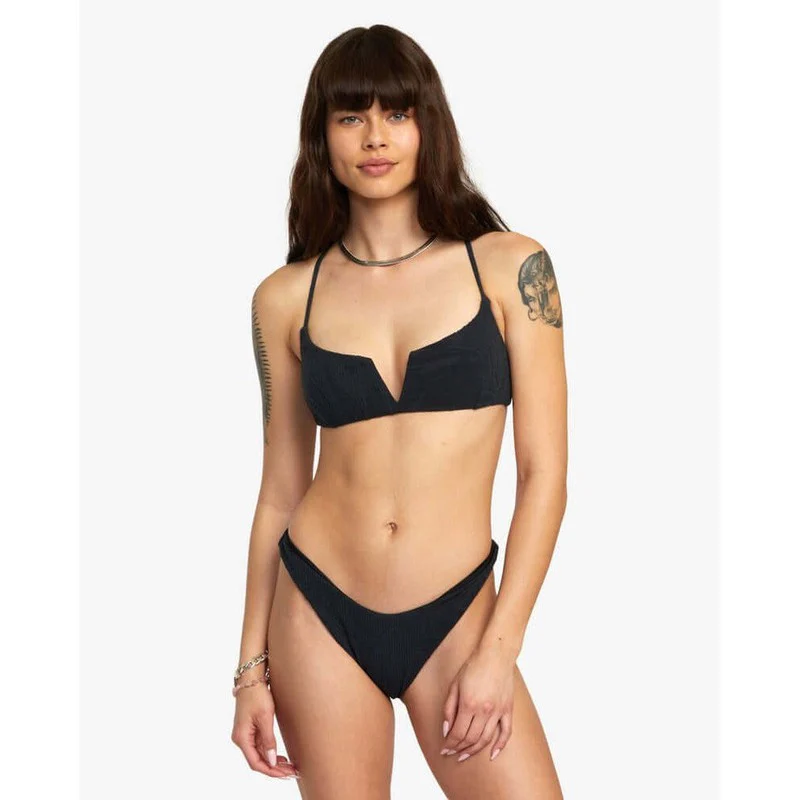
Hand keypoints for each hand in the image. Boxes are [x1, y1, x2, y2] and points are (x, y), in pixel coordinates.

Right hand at [231, 682, 299, 780]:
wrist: (251, 678)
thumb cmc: (256, 694)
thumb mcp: (265, 717)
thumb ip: (268, 740)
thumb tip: (271, 761)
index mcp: (242, 738)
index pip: (255, 763)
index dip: (271, 771)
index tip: (285, 775)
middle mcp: (241, 738)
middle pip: (257, 760)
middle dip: (274, 769)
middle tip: (291, 773)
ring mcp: (245, 734)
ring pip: (259, 754)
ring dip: (273, 762)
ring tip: (289, 767)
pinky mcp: (250, 728)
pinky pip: (260, 746)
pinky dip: (270, 752)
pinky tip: (281, 757)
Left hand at [439, 643, 515, 762]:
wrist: (496, 655)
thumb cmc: (473, 667)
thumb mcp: (454, 685)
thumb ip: (449, 708)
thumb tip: (446, 729)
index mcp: (469, 704)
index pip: (458, 733)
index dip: (450, 744)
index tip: (444, 749)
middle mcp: (484, 711)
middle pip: (471, 739)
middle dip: (459, 749)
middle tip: (452, 753)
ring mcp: (498, 711)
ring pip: (486, 739)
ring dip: (474, 750)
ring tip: (465, 755)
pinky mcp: (508, 709)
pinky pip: (506, 733)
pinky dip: (500, 746)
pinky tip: (492, 755)